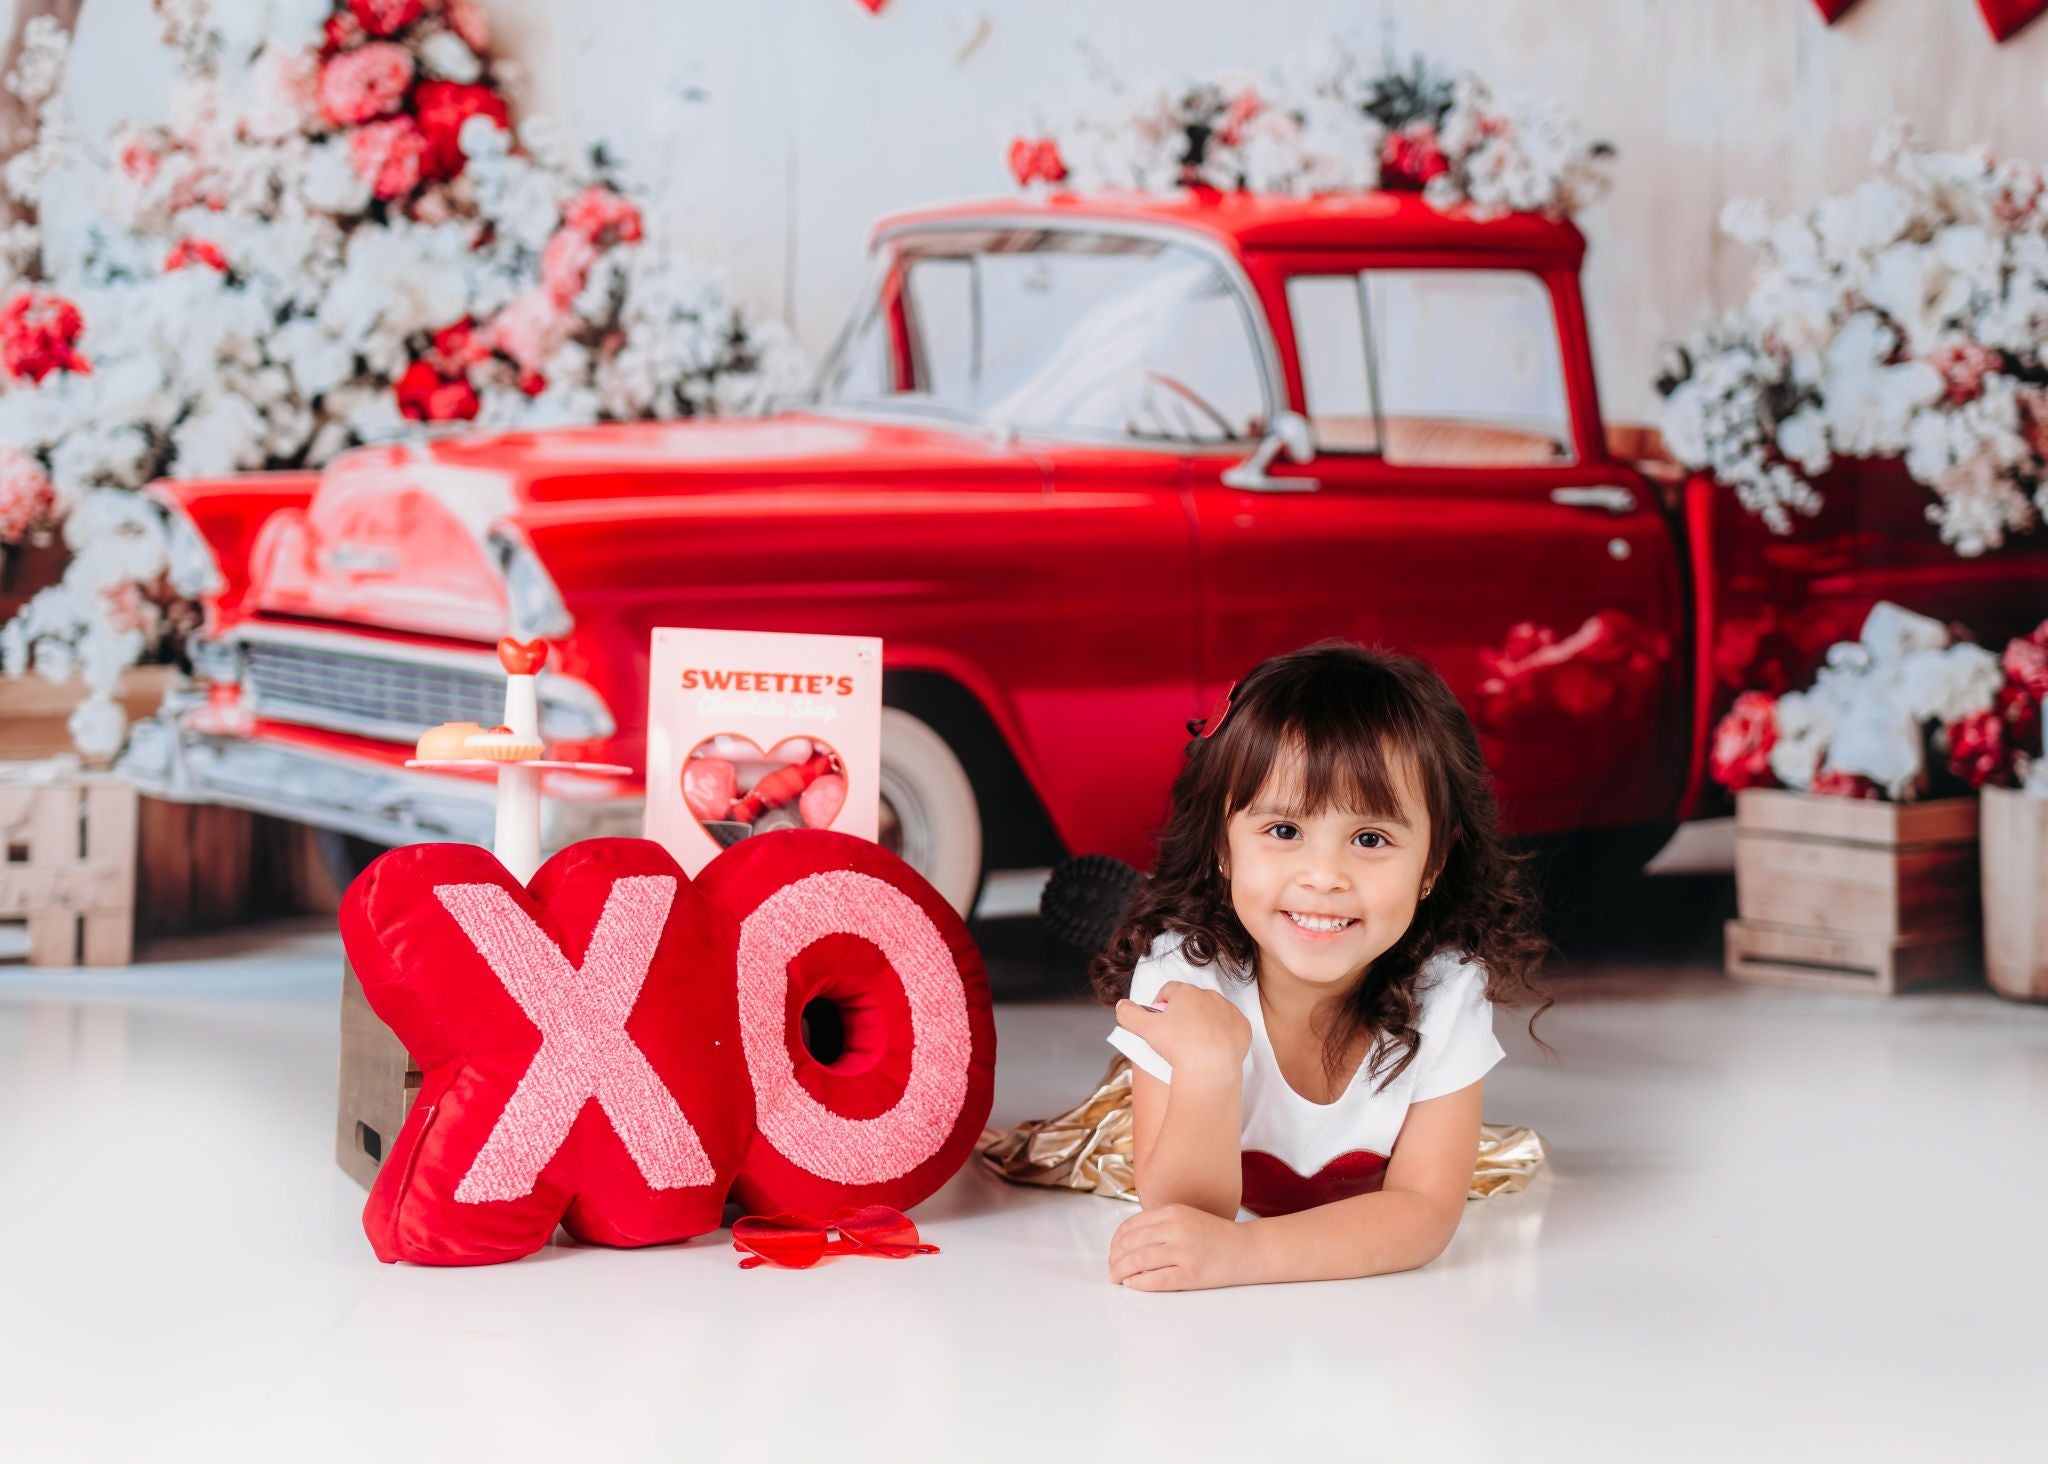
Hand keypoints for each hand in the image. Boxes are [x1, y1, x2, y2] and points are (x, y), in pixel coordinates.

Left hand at [1108, 1203, 1257, 1290]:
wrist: (1248, 1249)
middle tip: (1111, 1269)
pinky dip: (1139, 1283)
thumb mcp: (1187, 1217)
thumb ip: (1161, 1224)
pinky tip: (1132, 1285)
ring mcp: (1184, 1251)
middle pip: (1130, 1243)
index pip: (1131, 1225)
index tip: (1113, 1252)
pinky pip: (1156, 1280)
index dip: (1116, 1241)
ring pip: (1138, 1261)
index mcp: (1173, 1212)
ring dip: (1121, 1272)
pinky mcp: (1191, 1273)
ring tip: (1116, 1279)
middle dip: (1115, 1258)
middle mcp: (1176, 1228)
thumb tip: (1129, 1240)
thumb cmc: (1217, 1236)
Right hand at [1115, 981, 1249, 1079]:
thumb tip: (1121, 1005)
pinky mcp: (1243, 1027)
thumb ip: (1129, 1014)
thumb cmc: (1178, 1047)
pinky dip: (1223, 1035)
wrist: (1211, 1068)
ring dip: (1204, 1022)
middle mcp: (1209, 996)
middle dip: (1183, 1013)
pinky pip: (1231, 1027)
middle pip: (1191, 1001)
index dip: (1160, 1004)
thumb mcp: (1145, 1029)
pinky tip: (1214, 1049)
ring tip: (1195, 1044)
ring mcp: (1228, 1011)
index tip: (1158, 1021)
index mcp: (1186, 992)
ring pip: (1212, 1012)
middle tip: (1175, 1036)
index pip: (1168, 991)